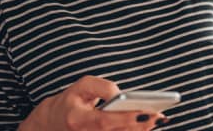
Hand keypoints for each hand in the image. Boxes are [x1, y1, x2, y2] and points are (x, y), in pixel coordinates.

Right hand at [20, 75, 165, 130]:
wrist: (52, 122)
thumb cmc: (72, 100)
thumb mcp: (82, 85)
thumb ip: (102, 86)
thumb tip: (121, 94)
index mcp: (77, 119)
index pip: (105, 121)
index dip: (126, 118)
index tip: (147, 112)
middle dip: (140, 126)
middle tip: (160, 117)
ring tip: (160, 122)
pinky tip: (147, 127)